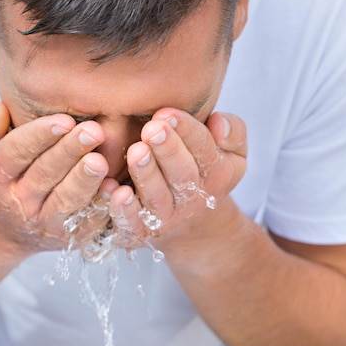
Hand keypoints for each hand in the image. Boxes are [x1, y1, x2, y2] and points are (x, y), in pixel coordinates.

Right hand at [0, 102, 114, 256]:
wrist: (2, 226)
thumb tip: (0, 114)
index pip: (16, 151)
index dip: (40, 136)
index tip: (64, 120)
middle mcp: (19, 201)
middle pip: (46, 174)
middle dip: (70, 152)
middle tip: (93, 131)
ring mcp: (46, 222)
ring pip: (67, 200)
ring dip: (85, 180)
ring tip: (100, 161)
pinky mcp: (70, 236)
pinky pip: (88, 223)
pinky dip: (102, 208)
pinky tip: (115, 189)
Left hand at [107, 108, 247, 258]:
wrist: (195, 229)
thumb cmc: (205, 172)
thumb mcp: (233, 153)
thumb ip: (233, 131)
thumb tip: (217, 123)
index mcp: (217, 173)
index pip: (204, 149)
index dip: (187, 130)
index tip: (168, 113)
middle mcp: (193, 197)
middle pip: (182, 174)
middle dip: (167, 150)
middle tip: (152, 129)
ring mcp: (167, 217)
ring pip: (157, 198)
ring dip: (146, 175)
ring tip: (136, 152)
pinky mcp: (142, 232)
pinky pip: (132, 225)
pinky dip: (123, 210)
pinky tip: (111, 188)